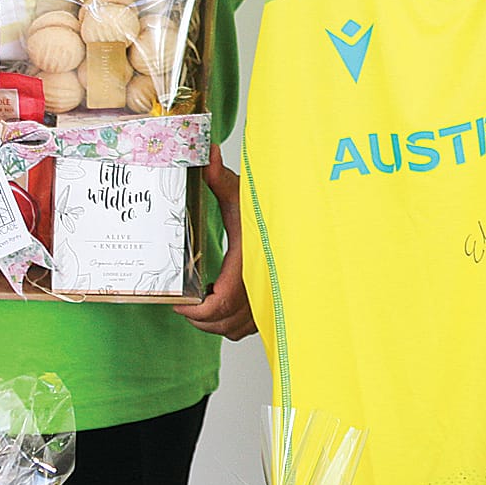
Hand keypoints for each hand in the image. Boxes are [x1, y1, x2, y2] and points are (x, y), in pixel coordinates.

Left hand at [174, 144, 256, 339]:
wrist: (304, 220)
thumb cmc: (274, 209)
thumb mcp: (244, 194)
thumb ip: (220, 178)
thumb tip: (207, 155)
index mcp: (250, 264)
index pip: (219, 304)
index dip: (194, 311)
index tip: (180, 301)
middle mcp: (262, 287)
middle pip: (222, 323)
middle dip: (199, 317)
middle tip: (186, 302)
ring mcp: (270, 299)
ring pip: (234, 329)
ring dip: (215, 322)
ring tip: (203, 303)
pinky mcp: (275, 304)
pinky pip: (248, 328)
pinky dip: (232, 323)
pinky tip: (225, 304)